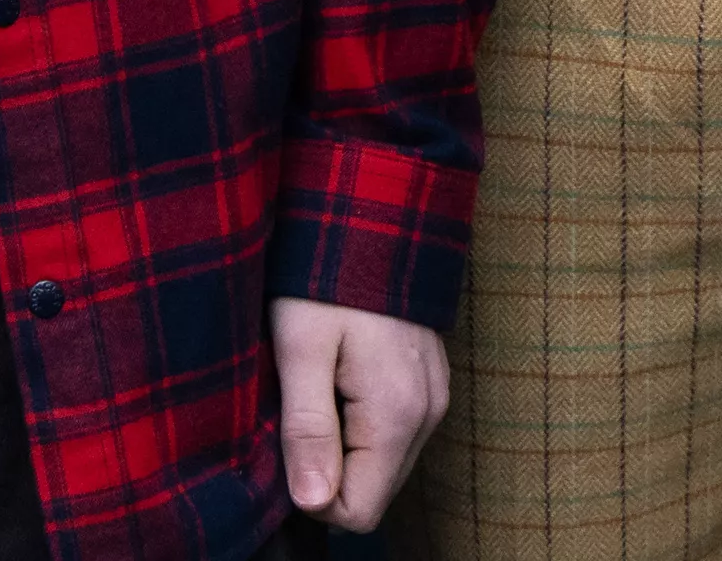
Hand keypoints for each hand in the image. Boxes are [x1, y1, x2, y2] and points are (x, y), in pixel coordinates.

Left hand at [268, 297, 448, 532]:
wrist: (371, 209)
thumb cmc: (326, 275)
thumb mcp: (300, 348)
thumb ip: (308, 428)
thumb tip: (312, 503)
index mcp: (398, 414)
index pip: (359, 513)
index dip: (313, 495)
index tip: (287, 442)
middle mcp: (428, 413)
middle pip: (373, 492)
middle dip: (328, 470)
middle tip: (297, 407)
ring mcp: (433, 396)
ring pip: (383, 464)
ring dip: (344, 444)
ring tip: (316, 385)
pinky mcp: (428, 380)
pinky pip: (394, 432)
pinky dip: (361, 422)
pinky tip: (338, 376)